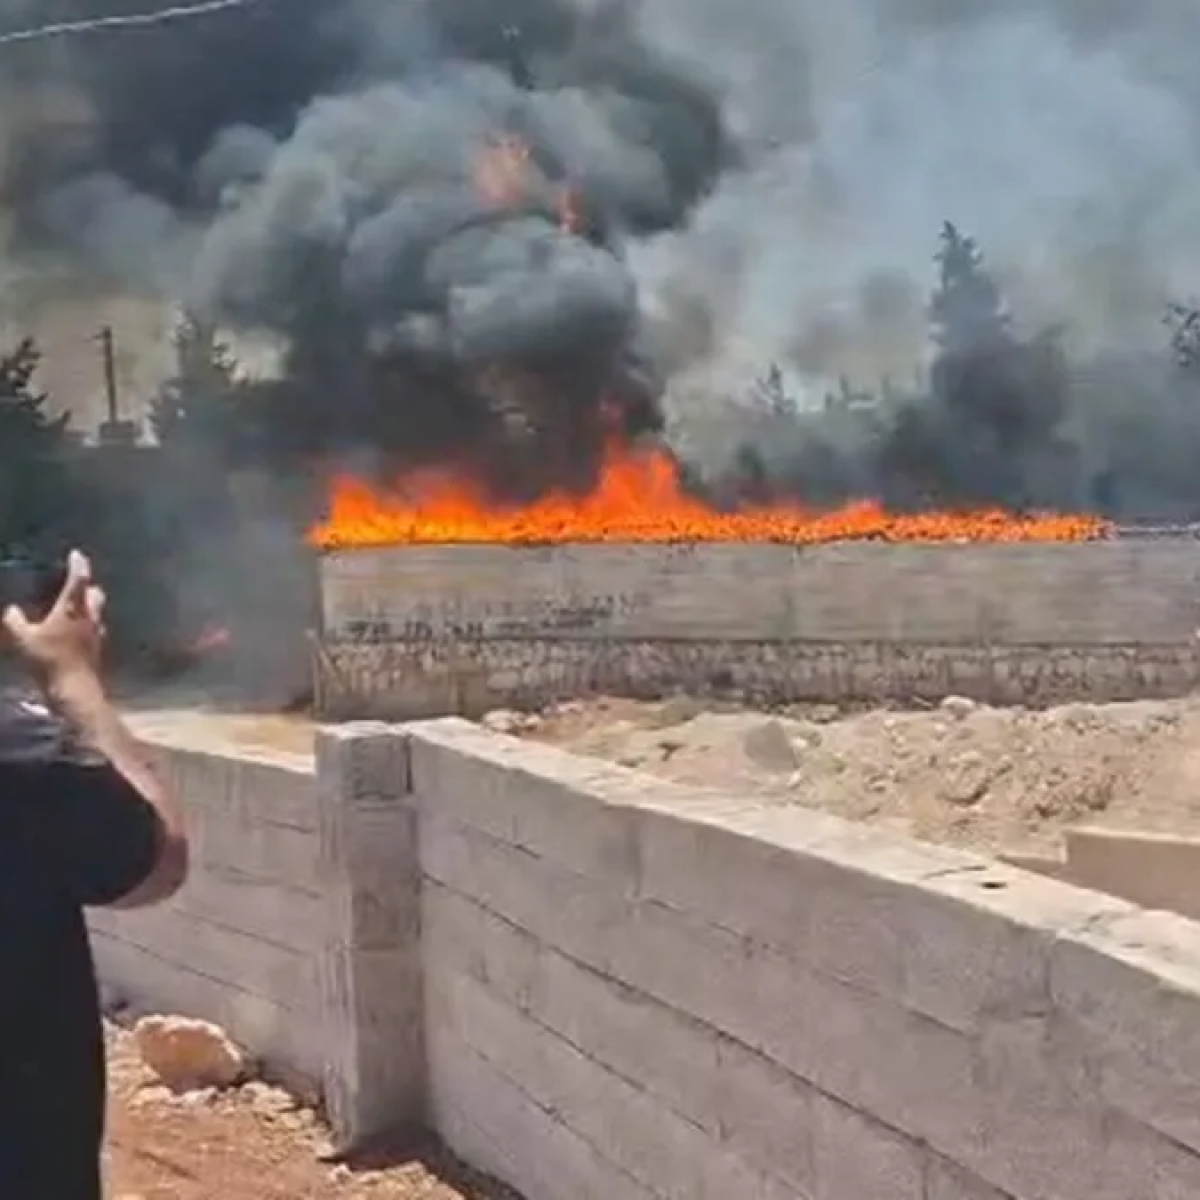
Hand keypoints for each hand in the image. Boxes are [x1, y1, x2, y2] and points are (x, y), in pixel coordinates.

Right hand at [2, 549, 106, 685]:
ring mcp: (96, 633)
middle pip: (94, 594)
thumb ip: (14, 622)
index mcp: (73, 609)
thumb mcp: (23, 641)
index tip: (76, 554)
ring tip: (77, 603)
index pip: (78, 580)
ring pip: (97, 611)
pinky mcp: (98, 649)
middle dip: (88, 585)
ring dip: (90, 604)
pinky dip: (88, 624)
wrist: (76, 691)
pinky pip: (95, 629)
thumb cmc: (50, 661)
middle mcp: (89, 617)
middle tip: (77, 581)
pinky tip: (79, 631)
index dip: (78, 566)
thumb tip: (10, 610)